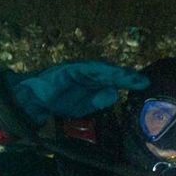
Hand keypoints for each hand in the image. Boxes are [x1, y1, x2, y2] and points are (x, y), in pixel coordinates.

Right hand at [12, 60, 149, 121]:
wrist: (31, 99)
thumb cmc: (56, 102)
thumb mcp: (82, 106)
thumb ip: (97, 100)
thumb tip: (114, 93)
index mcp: (91, 82)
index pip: (113, 81)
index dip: (128, 82)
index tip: (144, 85)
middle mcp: (87, 73)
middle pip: (111, 74)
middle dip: (128, 77)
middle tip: (144, 81)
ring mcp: (78, 69)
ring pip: (102, 70)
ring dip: (118, 73)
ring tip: (133, 78)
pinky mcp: (69, 69)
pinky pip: (88, 69)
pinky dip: (101, 71)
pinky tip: (113, 75)